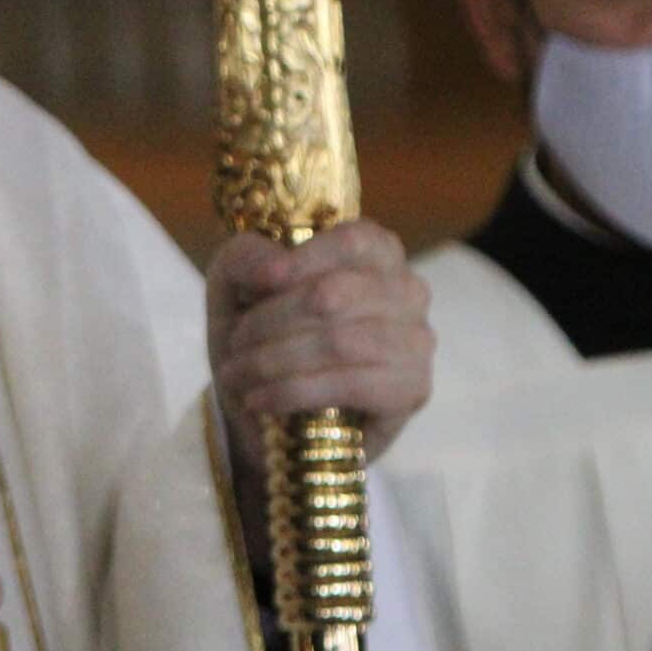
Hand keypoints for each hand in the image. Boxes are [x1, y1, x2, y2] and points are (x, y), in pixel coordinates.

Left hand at [207, 219, 433, 477]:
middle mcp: (408, 288)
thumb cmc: (265, 329)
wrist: (279, 408)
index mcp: (376, 249)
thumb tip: (274, 268)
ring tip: (237, 376)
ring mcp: (417, 340)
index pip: (350, 242)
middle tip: (234, 347)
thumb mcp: (237, 281)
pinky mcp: (413, 388)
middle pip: (332, 295)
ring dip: (273, 362)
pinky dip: (293, 392)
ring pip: (338, 342)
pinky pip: (349, 385)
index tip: (255, 287)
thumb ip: (246, 257)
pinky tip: (260, 399)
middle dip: (269, 323)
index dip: (301, 261)